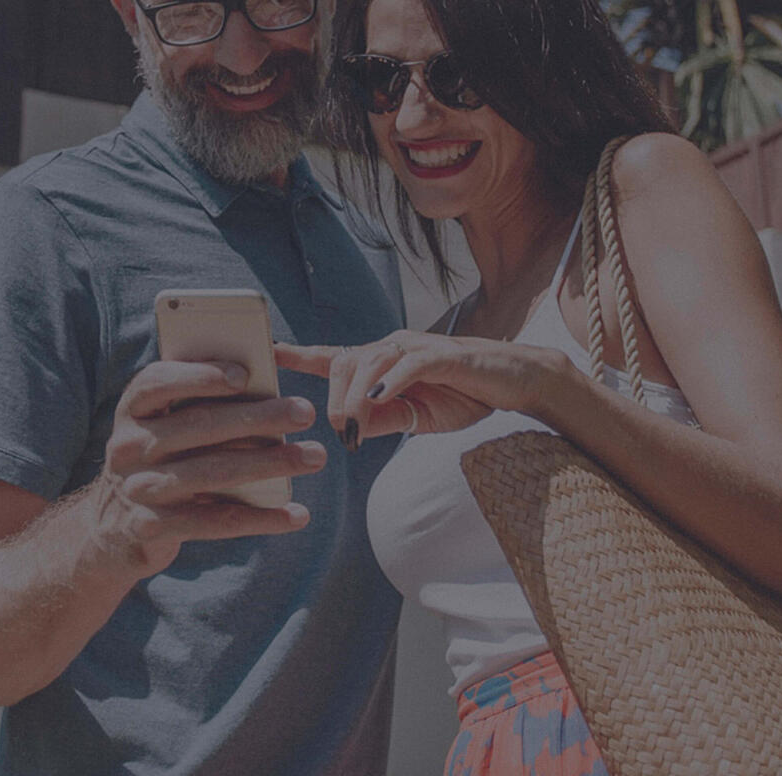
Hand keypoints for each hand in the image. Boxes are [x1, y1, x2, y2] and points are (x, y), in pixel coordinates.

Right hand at [86, 359, 324, 577]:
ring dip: (271, 464)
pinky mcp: (153, 528)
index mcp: (131, 411)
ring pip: (213, 472)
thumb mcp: (162, 429)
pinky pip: (216, 521)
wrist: (110, 529)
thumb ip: (197, 407)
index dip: (199, 375)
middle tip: (305, 412)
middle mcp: (128, 447)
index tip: (245, 374)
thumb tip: (265, 391)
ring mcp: (139, 489)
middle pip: (199, 426)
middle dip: (258, 417)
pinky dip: (261, 518)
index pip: (157, 382)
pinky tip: (296, 515)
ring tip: (314, 457)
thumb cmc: (158, 462)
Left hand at [275, 332, 567, 448]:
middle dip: (333, 398)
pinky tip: (377, 399)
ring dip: (355, 398)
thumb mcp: (415, 418)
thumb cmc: (464, 396)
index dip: (298, 355)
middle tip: (342, 433)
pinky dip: (389, 382)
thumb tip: (349, 429)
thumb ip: (382, 420)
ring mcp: (417, 348)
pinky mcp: (444, 354)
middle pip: (344, 361)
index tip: (267, 354)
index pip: (332, 355)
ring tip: (353, 426)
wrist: (515, 384)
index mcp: (382, 362)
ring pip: (370, 362)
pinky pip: (408, 364)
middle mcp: (393, 347)